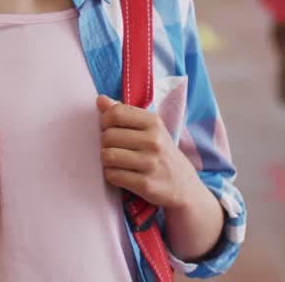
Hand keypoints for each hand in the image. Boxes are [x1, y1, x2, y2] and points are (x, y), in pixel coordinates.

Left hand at [96, 96, 200, 211]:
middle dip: (104, 143)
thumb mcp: (149, 128)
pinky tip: (122, 174)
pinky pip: (112, 175)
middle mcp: (154, 141)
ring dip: (106, 160)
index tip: (109, 128)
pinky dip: (112, 175)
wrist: (184, 184)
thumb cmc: (160, 152)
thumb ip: (123, 112)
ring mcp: (150, 163)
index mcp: (153, 122)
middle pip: (108, 136)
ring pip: (107, 156)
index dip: (105, 121)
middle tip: (114, 148)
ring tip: (116, 161)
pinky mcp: (145, 184)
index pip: (116, 113)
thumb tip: (100, 99)